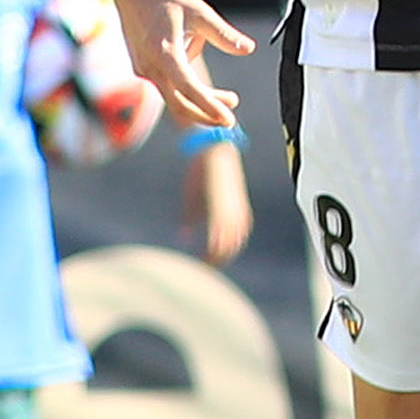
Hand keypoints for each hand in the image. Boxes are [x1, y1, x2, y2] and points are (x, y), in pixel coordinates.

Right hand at [111, 0, 254, 131]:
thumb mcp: (200, 12)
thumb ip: (223, 35)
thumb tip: (249, 49)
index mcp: (164, 53)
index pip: (189, 89)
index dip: (209, 106)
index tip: (228, 119)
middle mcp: (150, 66)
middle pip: (179, 103)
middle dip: (205, 114)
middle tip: (231, 119)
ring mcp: (143, 69)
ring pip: (175, 94)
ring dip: (200, 97)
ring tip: (230, 96)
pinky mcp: (142, 67)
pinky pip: (168, 82)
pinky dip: (186, 81)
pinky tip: (193, 46)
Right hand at [185, 136, 252, 262]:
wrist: (210, 150)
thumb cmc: (202, 174)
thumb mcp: (194, 199)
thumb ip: (190, 218)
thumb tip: (182, 236)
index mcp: (234, 215)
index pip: (230, 244)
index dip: (219, 257)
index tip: (207, 266)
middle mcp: (237, 215)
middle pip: (231, 246)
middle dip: (218, 259)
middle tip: (205, 268)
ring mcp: (231, 210)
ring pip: (228, 241)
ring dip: (217, 254)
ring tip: (206, 263)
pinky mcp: (223, 204)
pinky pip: (222, 228)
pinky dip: (217, 241)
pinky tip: (210, 251)